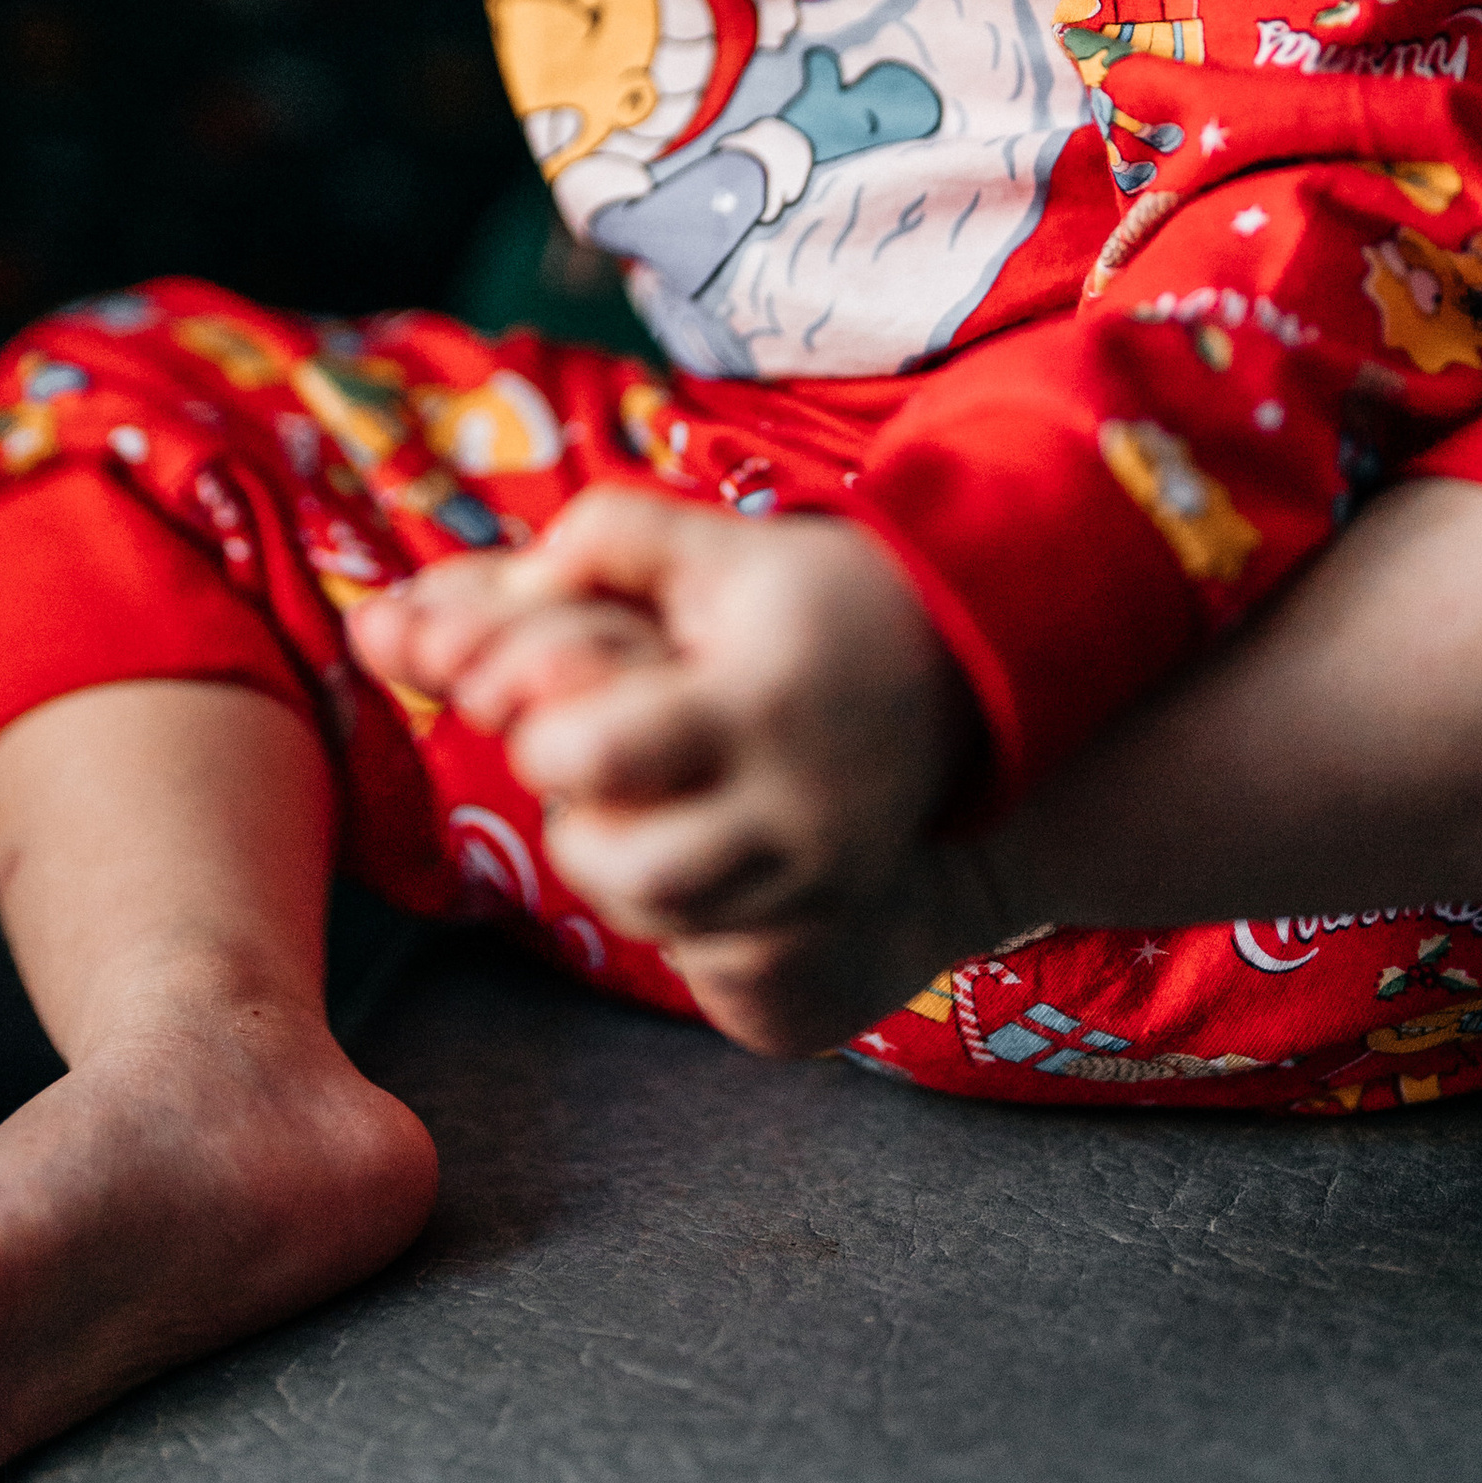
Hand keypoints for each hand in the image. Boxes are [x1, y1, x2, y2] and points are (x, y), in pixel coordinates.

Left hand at [347, 492, 974, 1037]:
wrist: (962, 664)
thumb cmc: (817, 598)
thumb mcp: (720, 547)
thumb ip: (613, 537)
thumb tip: (519, 576)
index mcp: (754, 702)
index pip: (604, 757)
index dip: (549, 742)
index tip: (555, 716)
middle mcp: (794, 802)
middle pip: (640, 875)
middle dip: (579, 838)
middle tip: (584, 787)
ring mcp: (822, 866)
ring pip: (675, 923)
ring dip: (619, 878)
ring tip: (627, 815)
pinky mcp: (834, 903)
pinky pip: (723, 945)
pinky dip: (676, 907)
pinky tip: (679, 843)